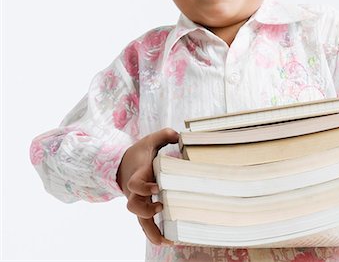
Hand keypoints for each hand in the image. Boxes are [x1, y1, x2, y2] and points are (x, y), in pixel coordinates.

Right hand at [117, 127, 178, 244]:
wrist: (122, 163)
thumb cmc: (139, 152)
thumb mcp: (150, 140)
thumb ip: (164, 135)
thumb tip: (179, 135)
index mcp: (138, 175)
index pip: (135, 184)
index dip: (144, 188)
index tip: (157, 188)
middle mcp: (135, 192)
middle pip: (133, 207)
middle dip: (146, 211)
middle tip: (161, 207)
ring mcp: (138, 201)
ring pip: (139, 220)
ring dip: (151, 231)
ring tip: (168, 241)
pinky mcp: (142, 207)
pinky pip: (145, 223)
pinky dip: (153, 233)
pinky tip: (167, 241)